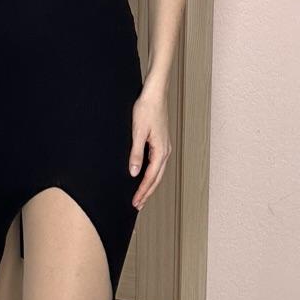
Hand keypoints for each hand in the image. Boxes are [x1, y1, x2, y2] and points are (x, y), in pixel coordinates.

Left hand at [129, 94, 171, 209]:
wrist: (154, 94)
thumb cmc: (146, 109)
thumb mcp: (137, 132)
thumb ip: (136, 153)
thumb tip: (134, 173)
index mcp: (161, 151)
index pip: (150, 177)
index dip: (142, 191)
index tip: (135, 202)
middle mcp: (165, 151)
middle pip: (156, 178)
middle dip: (147, 193)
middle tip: (137, 205)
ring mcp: (164, 147)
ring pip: (158, 172)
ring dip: (149, 185)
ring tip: (141, 195)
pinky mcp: (161, 142)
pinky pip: (157, 164)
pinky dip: (151, 174)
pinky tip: (144, 176)